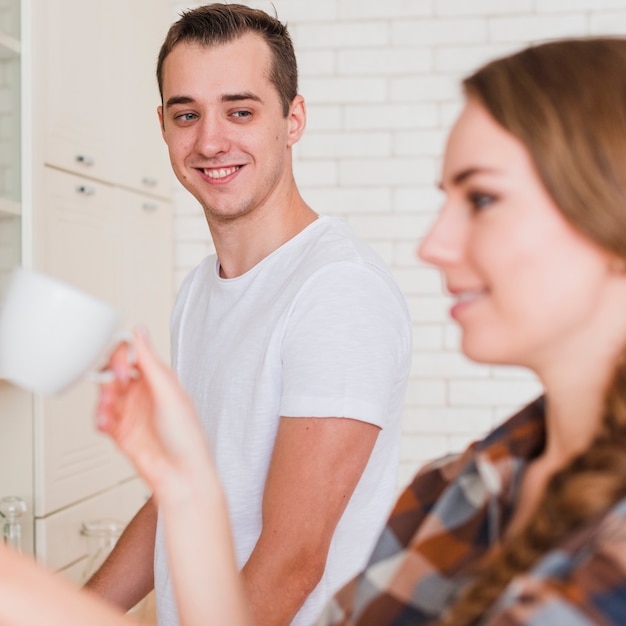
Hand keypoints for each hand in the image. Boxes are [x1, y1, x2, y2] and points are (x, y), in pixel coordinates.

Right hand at [94, 329, 211, 496]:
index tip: (122, 368)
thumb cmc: (186, 436)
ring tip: (109, 411)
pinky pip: (102, 418)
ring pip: (105, 395)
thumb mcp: (168, 392)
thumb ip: (150, 362)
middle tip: (115, 388)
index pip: (133, 355)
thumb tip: (141, 331)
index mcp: (160, 379)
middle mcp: (145, 393)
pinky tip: (106, 424)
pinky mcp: (122, 432)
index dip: (122, 357)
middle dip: (110, 378)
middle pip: (115, 373)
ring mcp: (132, 412)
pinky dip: (100, 419)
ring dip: (103, 400)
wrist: (181, 474)